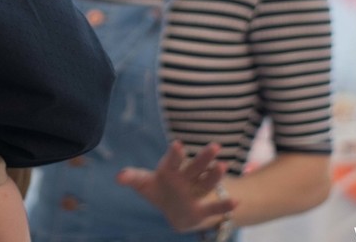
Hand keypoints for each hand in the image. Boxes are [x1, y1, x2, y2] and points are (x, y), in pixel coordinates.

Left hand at [116, 141, 237, 231]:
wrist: (175, 209)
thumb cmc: (160, 190)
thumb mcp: (145, 185)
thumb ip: (134, 178)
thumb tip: (118, 176)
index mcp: (171, 170)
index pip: (173, 160)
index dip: (175, 154)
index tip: (177, 145)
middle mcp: (187, 179)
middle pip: (195, 167)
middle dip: (204, 158)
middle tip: (214, 146)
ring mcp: (196, 193)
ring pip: (207, 183)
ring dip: (215, 176)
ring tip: (223, 166)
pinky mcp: (202, 209)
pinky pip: (215, 208)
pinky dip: (225, 206)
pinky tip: (237, 203)